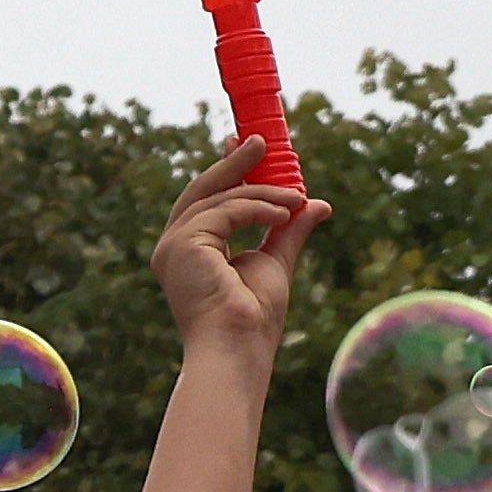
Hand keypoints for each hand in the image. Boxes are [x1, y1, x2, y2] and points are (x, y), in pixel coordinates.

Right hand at [150, 135, 328, 356]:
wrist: (240, 349)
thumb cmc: (253, 321)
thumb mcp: (275, 262)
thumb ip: (288, 230)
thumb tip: (318, 203)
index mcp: (189, 252)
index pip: (205, 201)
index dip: (226, 170)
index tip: (249, 148)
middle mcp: (173, 247)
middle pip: (203, 191)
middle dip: (234, 163)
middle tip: (262, 142)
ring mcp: (173, 246)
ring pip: (219, 198)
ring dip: (263, 192)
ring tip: (297, 198)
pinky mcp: (183, 244)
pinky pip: (226, 210)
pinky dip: (258, 207)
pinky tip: (285, 213)